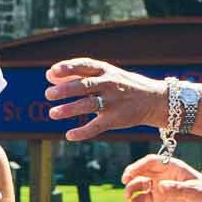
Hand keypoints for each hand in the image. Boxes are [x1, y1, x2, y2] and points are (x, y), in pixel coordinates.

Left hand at [44, 59, 160, 141]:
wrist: (154, 100)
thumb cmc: (123, 86)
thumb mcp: (105, 75)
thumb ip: (78, 75)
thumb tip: (49, 75)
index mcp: (106, 71)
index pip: (85, 65)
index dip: (68, 68)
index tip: (52, 72)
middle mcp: (109, 84)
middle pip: (84, 85)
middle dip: (65, 89)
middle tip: (48, 94)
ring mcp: (113, 102)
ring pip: (88, 105)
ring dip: (69, 109)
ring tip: (52, 113)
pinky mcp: (116, 119)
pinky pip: (97, 126)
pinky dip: (82, 132)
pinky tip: (69, 135)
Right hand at [121, 154, 201, 201]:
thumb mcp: (193, 191)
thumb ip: (177, 188)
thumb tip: (161, 187)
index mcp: (172, 166)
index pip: (151, 161)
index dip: (139, 166)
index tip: (130, 173)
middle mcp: (163, 174)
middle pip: (142, 171)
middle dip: (131, 176)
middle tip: (125, 183)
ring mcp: (159, 186)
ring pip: (140, 184)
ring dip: (132, 189)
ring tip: (128, 198)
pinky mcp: (159, 198)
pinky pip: (143, 197)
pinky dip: (136, 200)